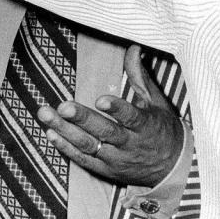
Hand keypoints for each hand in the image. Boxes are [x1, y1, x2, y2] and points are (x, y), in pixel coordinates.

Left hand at [37, 45, 183, 187]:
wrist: (172, 169)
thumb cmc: (162, 129)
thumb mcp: (155, 102)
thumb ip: (139, 76)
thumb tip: (133, 48)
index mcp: (146, 126)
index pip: (131, 117)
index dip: (117, 109)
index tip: (101, 100)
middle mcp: (130, 144)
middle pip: (104, 132)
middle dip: (81, 119)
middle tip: (63, 107)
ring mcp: (117, 159)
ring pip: (89, 146)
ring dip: (66, 131)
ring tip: (46, 115)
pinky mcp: (106, 170)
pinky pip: (84, 160)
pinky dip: (66, 148)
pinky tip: (51, 134)